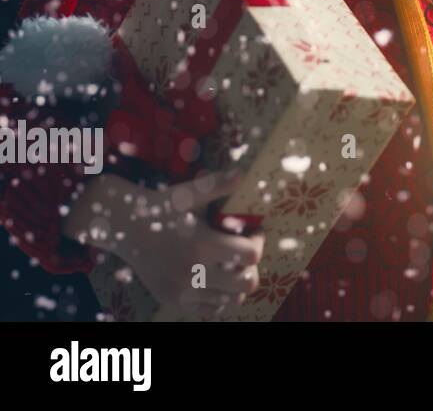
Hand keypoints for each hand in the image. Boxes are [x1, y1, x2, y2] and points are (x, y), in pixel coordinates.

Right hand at [66, 169, 264, 317]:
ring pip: (231, 299)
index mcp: (201, 245)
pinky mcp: (171, 300)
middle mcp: (193, 273)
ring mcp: (181, 291)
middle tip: (243, 250)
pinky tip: (215, 278)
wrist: (123, 227)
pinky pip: (210, 309)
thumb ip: (217, 185)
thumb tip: (241, 173)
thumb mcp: (189, 193)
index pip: (251, 255)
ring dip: (237, 283)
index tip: (253, 232)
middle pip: (247, 282)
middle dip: (252, 265)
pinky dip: (219, 297)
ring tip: (230, 265)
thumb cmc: (161, 207)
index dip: (258, 242)